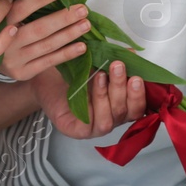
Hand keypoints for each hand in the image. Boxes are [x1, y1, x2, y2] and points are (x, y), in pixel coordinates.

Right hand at [0, 0, 93, 81]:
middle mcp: (6, 41)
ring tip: (86, 25)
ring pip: (46, 45)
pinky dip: (66, 54)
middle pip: (38, 29)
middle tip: (82, 9)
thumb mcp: (5, 14)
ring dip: (69, 34)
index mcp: (1, 21)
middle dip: (63, 19)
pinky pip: (48, 62)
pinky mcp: (23, 72)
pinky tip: (82, 47)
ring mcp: (14, 59)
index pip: (21, 8)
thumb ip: (21, 5)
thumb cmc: (5, 28)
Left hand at [30, 58, 146, 139]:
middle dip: (122, 89)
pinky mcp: (77, 131)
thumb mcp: (96, 64)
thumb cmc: (72, 75)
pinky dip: (92, 105)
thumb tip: (131, 54)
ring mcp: (94, 127)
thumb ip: (114, 62)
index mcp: (119, 105)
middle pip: (124, 112)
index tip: (137, 76)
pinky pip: (89, 125)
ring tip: (101, 75)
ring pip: (108, 121)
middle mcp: (110, 118)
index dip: (139, 95)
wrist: (45, 79)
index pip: (137, 108)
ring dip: (106, 96)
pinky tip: (89, 87)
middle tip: (118, 67)